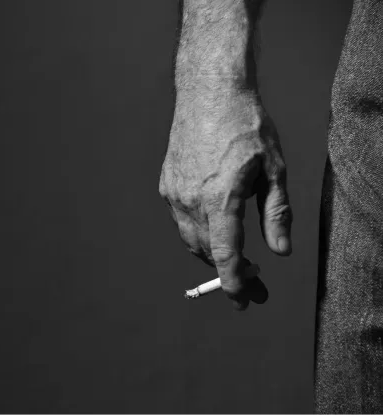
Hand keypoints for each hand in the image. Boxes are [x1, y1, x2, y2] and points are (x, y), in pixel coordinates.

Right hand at [159, 88, 292, 309]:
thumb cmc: (245, 125)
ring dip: (210, 253)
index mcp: (220, 197)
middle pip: (206, 252)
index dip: (234, 283)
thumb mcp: (273, 168)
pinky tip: (211, 225)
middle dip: (228, 272)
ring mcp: (174, 192)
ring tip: (232, 258)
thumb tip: (279, 251)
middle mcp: (191, 200)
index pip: (225, 254)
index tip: (243, 301)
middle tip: (252, 282)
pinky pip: (180, 219)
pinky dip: (196, 231)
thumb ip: (275, 213)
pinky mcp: (166, 184)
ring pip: (190, 238)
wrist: (208, 93)